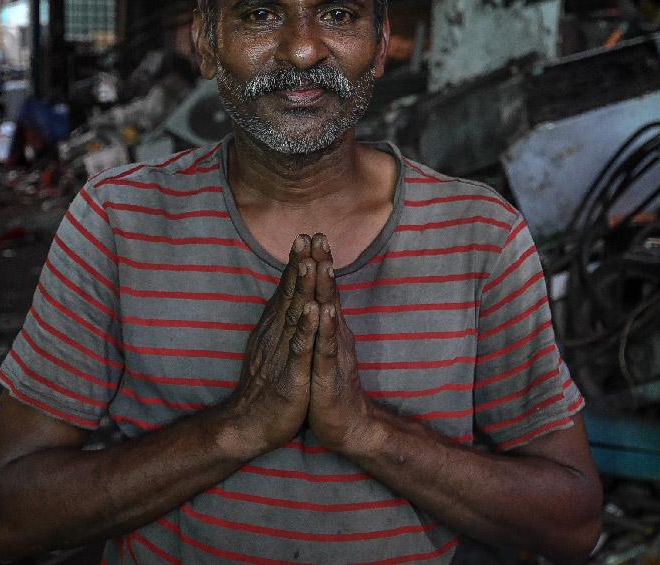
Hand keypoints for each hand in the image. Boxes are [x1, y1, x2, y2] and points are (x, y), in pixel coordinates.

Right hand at [224, 234, 319, 455]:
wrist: (248, 425)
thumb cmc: (266, 385)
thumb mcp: (273, 347)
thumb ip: (280, 322)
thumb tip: (286, 297)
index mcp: (276, 329)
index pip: (288, 290)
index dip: (298, 263)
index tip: (308, 235)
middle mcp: (276, 335)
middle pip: (291, 295)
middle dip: (301, 265)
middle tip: (309, 236)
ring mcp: (282, 354)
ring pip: (294, 315)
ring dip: (302, 288)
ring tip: (310, 262)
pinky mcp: (290, 376)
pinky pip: (299, 349)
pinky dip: (306, 328)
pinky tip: (313, 311)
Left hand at [307, 234, 382, 455]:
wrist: (347, 425)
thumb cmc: (331, 386)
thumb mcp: (324, 349)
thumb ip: (323, 324)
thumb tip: (319, 299)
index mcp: (330, 330)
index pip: (324, 290)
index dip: (318, 263)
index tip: (312, 234)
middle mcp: (335, 335)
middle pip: (329, 294)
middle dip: (323, 264)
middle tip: (319, 235)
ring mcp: (334, 353)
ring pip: (329, 316)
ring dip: (326, 289)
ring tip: (322, 263)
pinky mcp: (329, 374)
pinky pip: (327, 348)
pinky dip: (326, 328)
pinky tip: (326, 310)